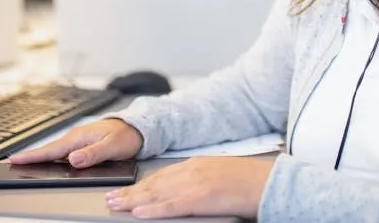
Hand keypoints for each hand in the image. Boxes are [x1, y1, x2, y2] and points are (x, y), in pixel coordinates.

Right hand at [8, 118, 141, 167]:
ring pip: (55, 151)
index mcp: (80, 137)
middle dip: (30, 156)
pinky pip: (63, 152)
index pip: (52, 149)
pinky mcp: (82, 144)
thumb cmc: (126, 135)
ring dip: (40, 156)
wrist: (137, 128)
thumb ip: (93, 154)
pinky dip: (52, 156)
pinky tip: (47, 162)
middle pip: (49, 150)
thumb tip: (73, 159)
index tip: (16, 159)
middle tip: (12, 162)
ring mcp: (79, 141)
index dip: (33, 155)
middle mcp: (77, 138)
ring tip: (23, 163)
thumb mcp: (112, 146)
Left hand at [105, 156, 274, 218]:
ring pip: (157, 194)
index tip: (126, 190)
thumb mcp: (220, 174)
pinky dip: (153, 210)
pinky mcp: (202, 199)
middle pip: (154, 183)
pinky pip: (172, 206)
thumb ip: (201, 179)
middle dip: (130, 192)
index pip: (161, 175)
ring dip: (133, 201)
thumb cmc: (249, 181)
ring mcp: (196, 184)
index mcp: (197, 164)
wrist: (268, 182)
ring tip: (116, 205)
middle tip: (111, 198)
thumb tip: (186, 192)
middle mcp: (192, 171)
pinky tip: (139, 213)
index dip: (141, 184)